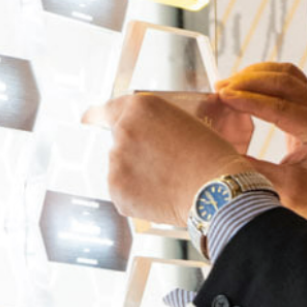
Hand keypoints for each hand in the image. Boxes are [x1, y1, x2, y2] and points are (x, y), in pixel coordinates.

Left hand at [82, 93, 256, 226]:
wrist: (218, 192)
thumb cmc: (212, 159)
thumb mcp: (188, 125)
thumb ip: (159, 126)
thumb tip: (151, 139)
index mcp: (141, 107)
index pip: (107, 109)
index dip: (96, 116)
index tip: (88, 120)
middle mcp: (123, 130)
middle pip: (118, 142)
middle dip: (134, 154)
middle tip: (161, 169)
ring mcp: (117, 161)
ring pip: (120, 169)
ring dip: (137, 177)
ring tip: (168, 185)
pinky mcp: (117, 190)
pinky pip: (123, 193)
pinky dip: (137, 199)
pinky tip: (160, 199)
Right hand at [214, 63, 306, 240]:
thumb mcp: (288, 190)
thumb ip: (257, 172)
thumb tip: (224, 157)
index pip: (279, 107)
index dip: (247, 100)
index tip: (221, 97)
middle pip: (282, 81)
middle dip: (247, 81)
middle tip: (218, 88)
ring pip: (286, 73)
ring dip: (255, 75)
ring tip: (226, 84)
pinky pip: (289, 79)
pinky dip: (265, 77)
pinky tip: (244, 85)